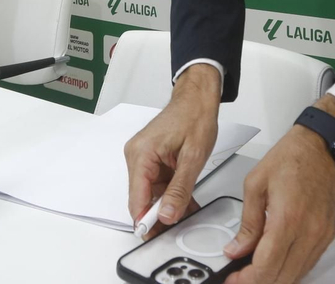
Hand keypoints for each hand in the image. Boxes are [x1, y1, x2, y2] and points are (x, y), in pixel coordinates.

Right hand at [125, 64, 220, 237]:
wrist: (197, 97)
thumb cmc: (195, 116)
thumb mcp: (192, 158)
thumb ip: (179, 189)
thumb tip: (168, 214)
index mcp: (141, 154)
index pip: (137, 198)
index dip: (146, 220)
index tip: (155, 237)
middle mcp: (136, 156)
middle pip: (142, 198)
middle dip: (159, 215)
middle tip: (176, 228)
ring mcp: (143, 157)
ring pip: (152, 193)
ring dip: (168, 205)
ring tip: (186, 216)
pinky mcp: (152, 158)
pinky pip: (159, 183)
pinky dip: (171, 194)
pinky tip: (185, 203)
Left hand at [223, 114, 334, 283]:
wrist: (325, 146)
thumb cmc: (294, 156)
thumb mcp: (256, 183)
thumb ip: (247, 222)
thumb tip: (237, 248)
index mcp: (287, 218)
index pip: (266, 267)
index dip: (246, 280)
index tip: (233, 279)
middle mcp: (308, 231)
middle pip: (281, 277)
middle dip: (258, 282)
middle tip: (240, 277)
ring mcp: (321, 236)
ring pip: (296, 275)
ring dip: (275, 278)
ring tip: (255, 270)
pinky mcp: (328, 235)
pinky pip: (308, 264)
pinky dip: (290, 269)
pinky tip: (276, 262)